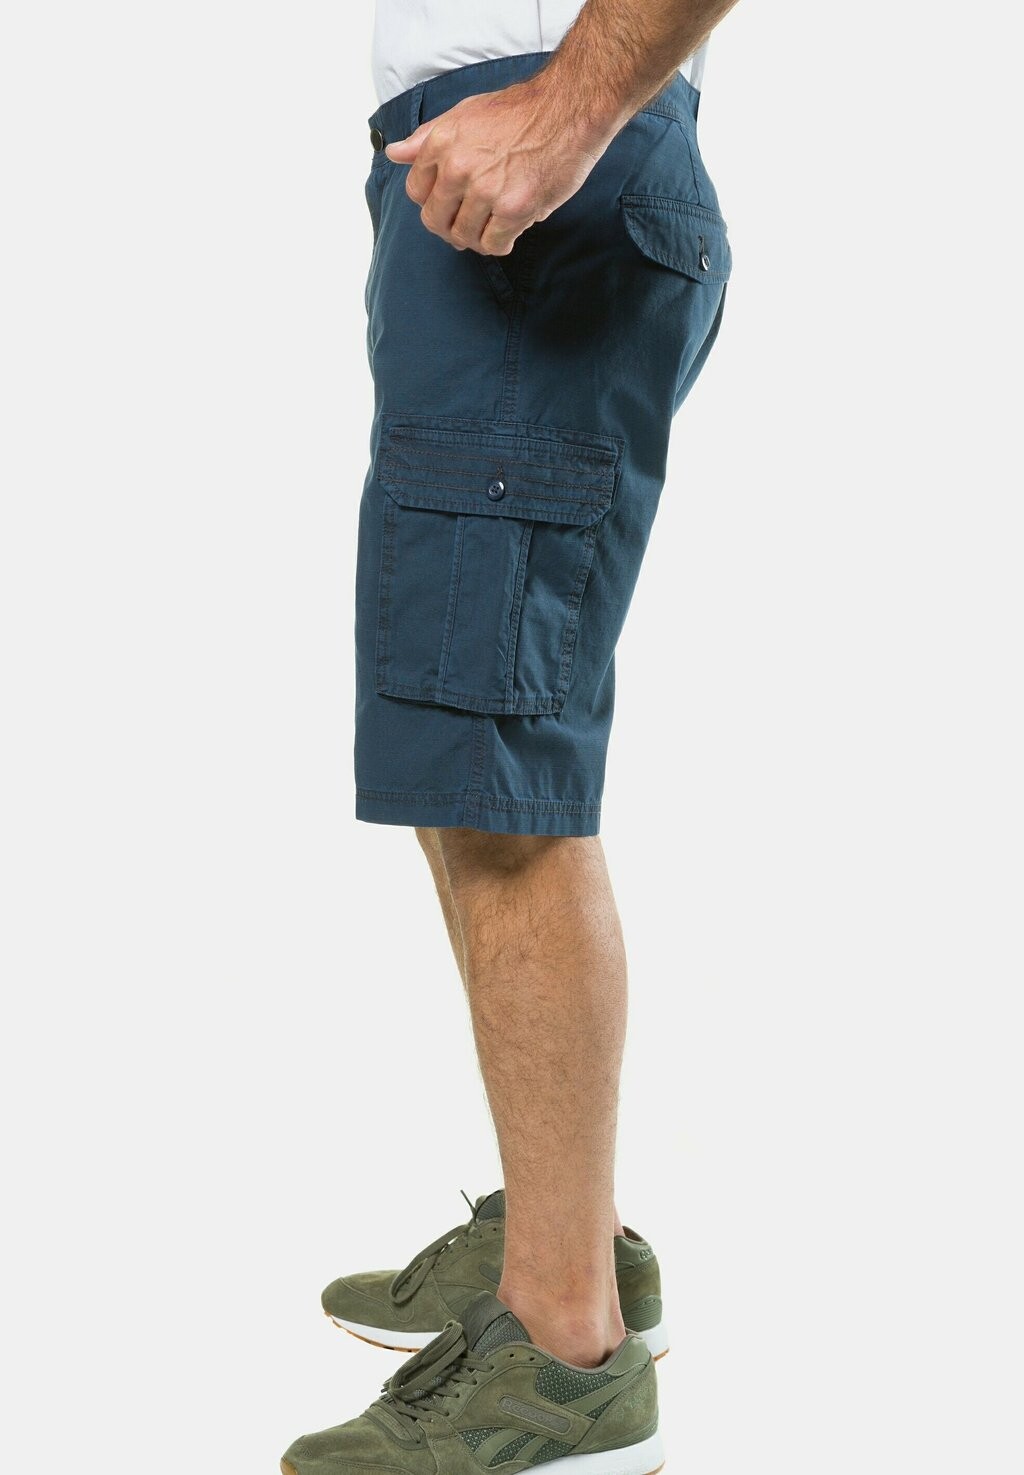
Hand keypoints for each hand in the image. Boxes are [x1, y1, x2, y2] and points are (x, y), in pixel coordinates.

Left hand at [385, 78, 615, 256]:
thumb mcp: (465, 113)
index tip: (450, 203)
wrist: (568, 109)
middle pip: (435, 221)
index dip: (432, 202)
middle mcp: (458, 168)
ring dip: (476, 237)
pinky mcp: (513, 209)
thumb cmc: (520, 111)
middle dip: (450, 227)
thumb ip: (428, 137)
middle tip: (470, 223)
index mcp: (441, 143)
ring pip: (463, 237)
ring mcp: (485, 191)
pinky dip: (500, 244)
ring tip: (493, 224)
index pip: (416, 192)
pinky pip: (493, 245)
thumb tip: (394, 153)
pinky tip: (511, 230)